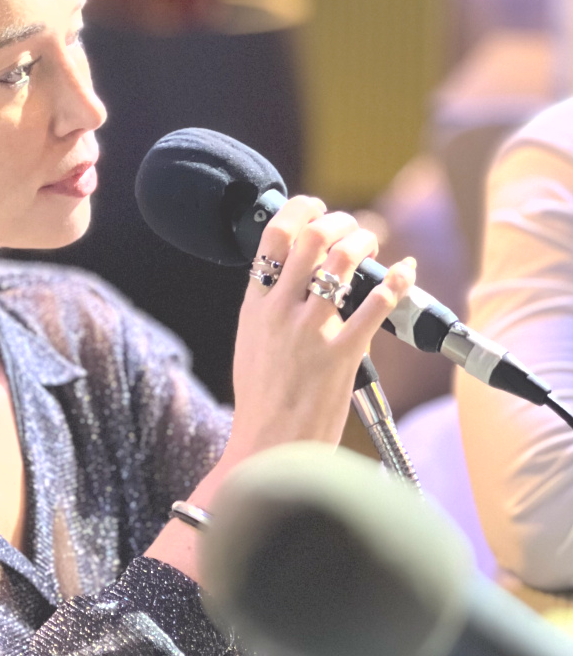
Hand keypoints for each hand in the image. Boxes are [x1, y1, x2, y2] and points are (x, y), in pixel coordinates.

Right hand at [225, 196, 415, 461]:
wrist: (269, 448)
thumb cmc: (262, 402)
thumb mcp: (250, 344)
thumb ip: (268, 310)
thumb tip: (288, 280)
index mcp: (255, 307)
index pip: (272, 238)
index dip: (298, 211)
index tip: (315, 207)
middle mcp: (280, 312)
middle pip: (310, 238)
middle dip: (337, 221)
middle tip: (351, 226)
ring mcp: (311, 331)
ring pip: (341, 260)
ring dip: (364, 240)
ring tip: (373, 241)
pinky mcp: (342, 353)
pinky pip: (375, 304)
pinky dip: (395, 280)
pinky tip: (404, 271)